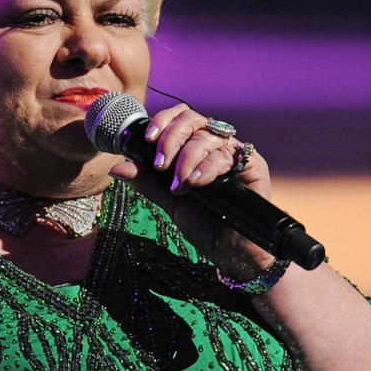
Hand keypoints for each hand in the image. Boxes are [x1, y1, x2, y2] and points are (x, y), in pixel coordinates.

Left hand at [109, 103, 273, 273]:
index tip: (148, 139)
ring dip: (187, 159)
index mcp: (194, 148)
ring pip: (207, 136)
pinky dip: (206, 167)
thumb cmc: (204, 225)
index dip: (163, 121)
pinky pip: (227, 154)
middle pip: (192, 119)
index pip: (179, 118)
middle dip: (171, 139)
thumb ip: (146, 182)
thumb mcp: (168, 202)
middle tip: (161, 165)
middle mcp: (215, 145)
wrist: (232, 252)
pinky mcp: (253, 165)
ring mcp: (234, 153)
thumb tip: (117, 167)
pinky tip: (196, 183)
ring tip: (180, 186)